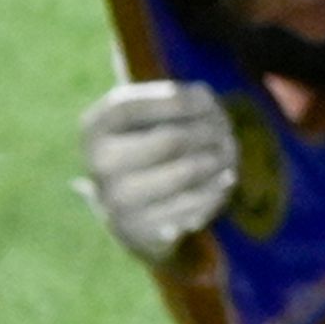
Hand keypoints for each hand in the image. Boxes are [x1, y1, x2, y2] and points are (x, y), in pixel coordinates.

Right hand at [78, 80, 238, 259]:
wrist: (133, 207)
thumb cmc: (151, 144)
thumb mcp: (155, 113)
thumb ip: (180, 99)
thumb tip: (204, 100)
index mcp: (96, 128)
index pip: (133, 105)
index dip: (179, 99)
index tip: (207, 97)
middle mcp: (100, 164)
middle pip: (172, 140)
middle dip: (209, 130)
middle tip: (225, 128)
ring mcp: (118, 199)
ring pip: (188, 172)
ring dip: (220, 157)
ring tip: (228, 150)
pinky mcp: (142, 227)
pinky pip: (197, 201)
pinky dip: (218, 186)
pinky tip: (224, 177)